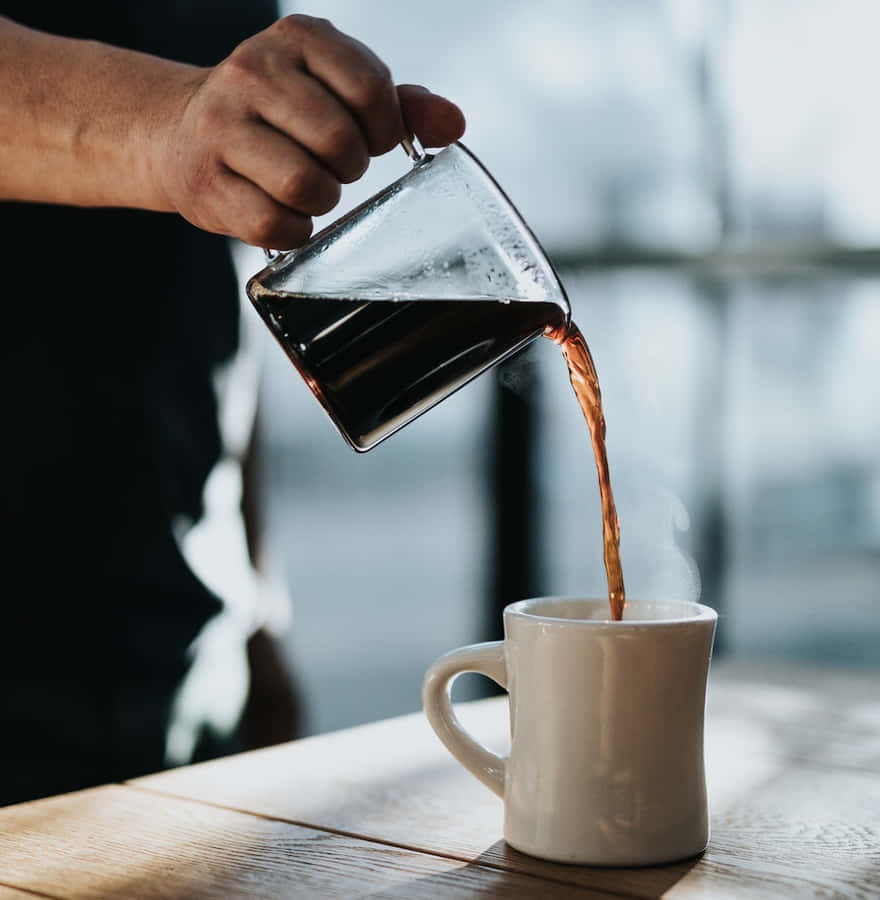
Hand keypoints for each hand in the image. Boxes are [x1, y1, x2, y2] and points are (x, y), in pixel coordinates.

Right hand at [155, 15, 465, 248]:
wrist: (181, 131)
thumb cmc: (277, 114)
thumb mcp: (335, 90)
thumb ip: (398, 103)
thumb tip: (453, 124)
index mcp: (297, 39)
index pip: (370, 89)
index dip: (385, 130)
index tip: (373, 141)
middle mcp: (252, 71)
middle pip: (338, 142)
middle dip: (350, 168)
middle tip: (335, 167)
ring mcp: (220, 126)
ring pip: (304, 185)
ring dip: (322, 200)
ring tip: (309, 187)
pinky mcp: (203, 180)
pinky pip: (273, 224)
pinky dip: (293, 230)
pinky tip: (284, 212)